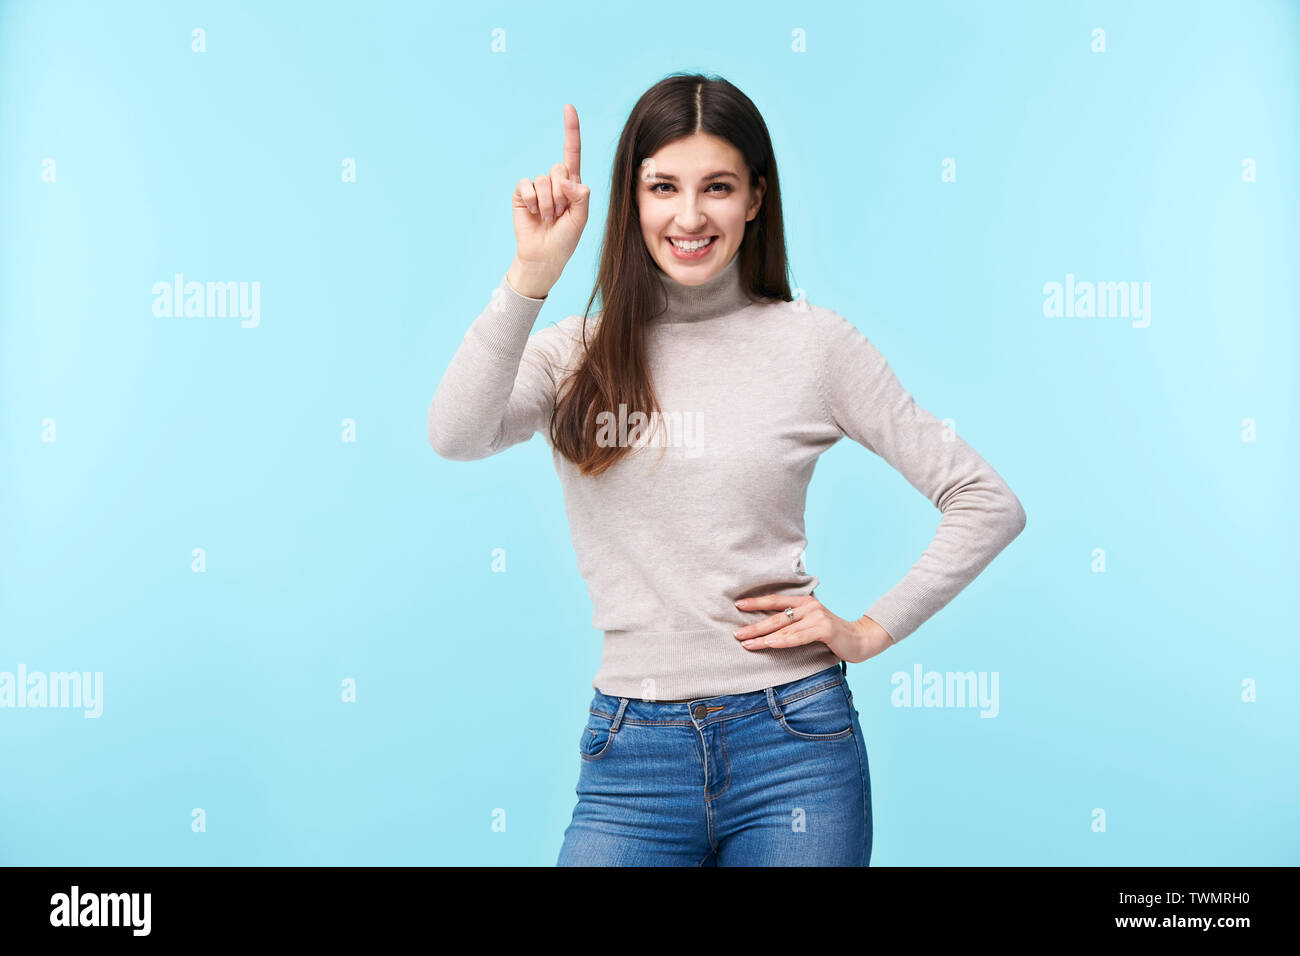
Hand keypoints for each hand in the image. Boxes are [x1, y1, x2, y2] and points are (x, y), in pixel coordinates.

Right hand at [508, 103, 590, 296]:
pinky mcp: (522, 193)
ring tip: (547, 219)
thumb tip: (566, 180)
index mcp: (573, 185)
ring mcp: (537, 187)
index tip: (568, 107)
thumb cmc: (565, 239)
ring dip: (548, 204)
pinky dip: (532, 200)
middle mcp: (555, 182)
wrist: (544, 256)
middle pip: (559, 169)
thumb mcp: (581, 219)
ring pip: (544, 180)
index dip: (571, 130)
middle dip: (561, 196)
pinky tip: (533, 213)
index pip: (572, 153)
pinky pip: (527, 185)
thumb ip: (580, 197)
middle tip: (559, 214)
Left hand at [732, 594, 893, 663]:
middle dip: (754, 625)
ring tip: (746, 642)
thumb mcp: (811, 624)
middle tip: (736, 633)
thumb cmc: (832, 635)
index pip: (776, 601)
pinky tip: (769, 643)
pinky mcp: (824, 629)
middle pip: (776, 616)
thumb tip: (768, 629)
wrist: (861, 640)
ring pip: (784, 628)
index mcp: (805, 602)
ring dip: (763, 637)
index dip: (756, 602)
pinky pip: (797, 637)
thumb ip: (795, 623)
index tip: (737, 604)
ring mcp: (817, 616)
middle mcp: (809, 606)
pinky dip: (782, 641)